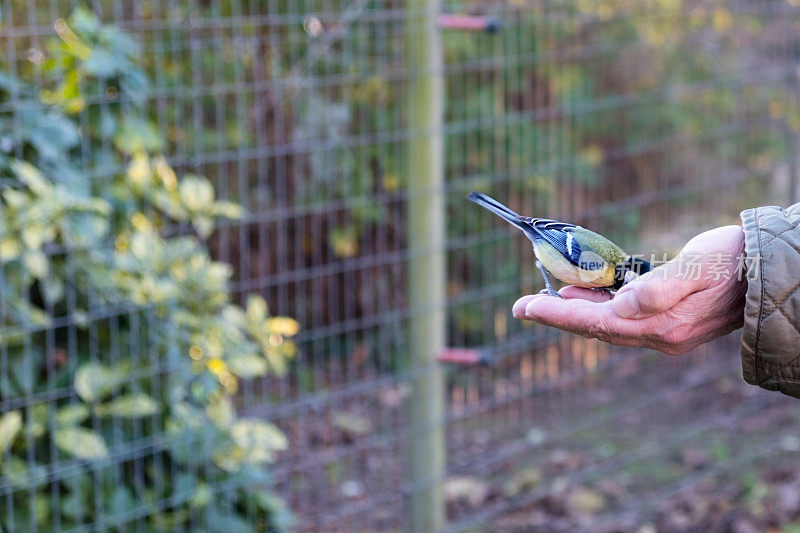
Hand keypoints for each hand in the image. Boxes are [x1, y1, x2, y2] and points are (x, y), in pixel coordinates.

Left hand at [512, 225, 747, 354]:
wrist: (771, 269)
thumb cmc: (733, 258)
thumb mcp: (696, 265)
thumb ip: (658, 289)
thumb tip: (620, 305)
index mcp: (662, 325)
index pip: (597, 323)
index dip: (559, 314)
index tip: (526, 306)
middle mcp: (660, 336)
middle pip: (596, 328)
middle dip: (558, 316)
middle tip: (522, 306)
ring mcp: (666, 334)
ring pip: (608, 326)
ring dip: (576, 313)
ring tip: (547, 298)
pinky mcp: (671, 324)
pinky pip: (623, 321)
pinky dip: (598, 309)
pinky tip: (586, 295)